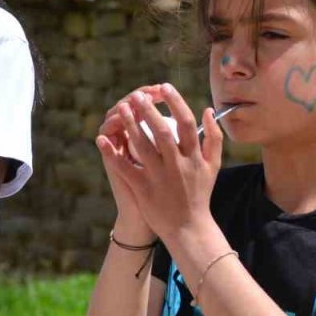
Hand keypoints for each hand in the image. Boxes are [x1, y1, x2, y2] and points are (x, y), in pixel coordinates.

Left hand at [100, 83, 222, 242]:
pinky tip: (102, 139)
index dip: (175, 102)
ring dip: (130, 125)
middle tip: (138, 95)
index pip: (186, 123)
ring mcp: (159, 177)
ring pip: (142, 146)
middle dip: (148, 110)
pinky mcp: (143, 189)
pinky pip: (125, 168)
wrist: (189, 228)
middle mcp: (177, 165)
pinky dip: (112, 153)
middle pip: (162, 131)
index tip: (164, 87)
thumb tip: (207, 110)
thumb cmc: (200, 194)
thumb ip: (213, 137)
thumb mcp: (213, 166)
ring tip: (121, 107)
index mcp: (193, 157)